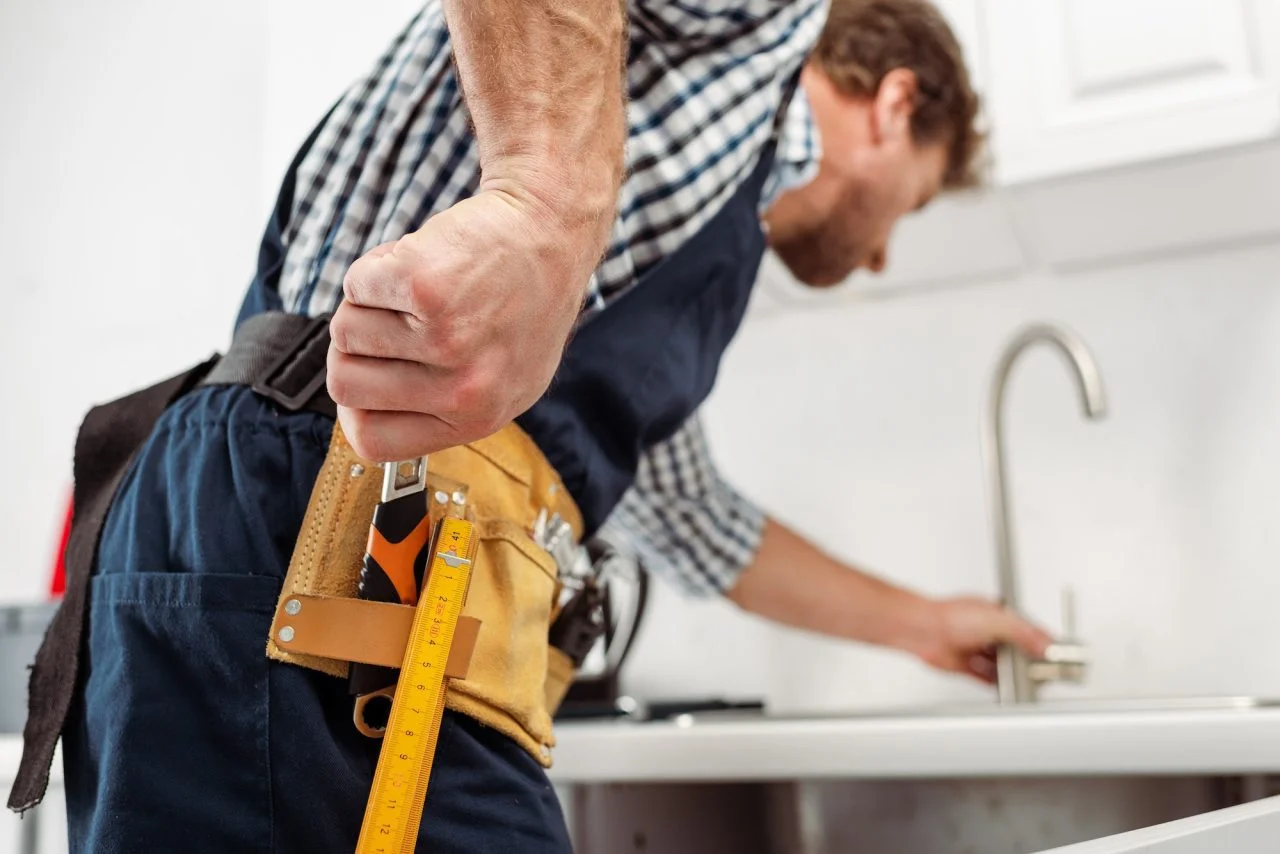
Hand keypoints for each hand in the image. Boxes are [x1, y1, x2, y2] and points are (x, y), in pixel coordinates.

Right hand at [327, 188, 599, 460]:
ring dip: (368, 304)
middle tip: (394, 321)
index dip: (356, 409)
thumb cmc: (525, 301)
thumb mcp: (503, 380)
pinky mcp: (427, 288)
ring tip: (418, 291)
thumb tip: (362, 415)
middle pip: (344, 385)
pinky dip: (376, 267)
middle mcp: (463, 390)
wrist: (549, 231)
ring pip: (345, 331)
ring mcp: (445, 339)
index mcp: (476, 420)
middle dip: (355, 348)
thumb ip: (438, 407)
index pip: (374, 442)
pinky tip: (420, 263)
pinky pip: (355, 286)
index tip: (367, 379)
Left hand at [910, 597, 1052, 683]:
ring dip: (1013, 674)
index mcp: (999, 615)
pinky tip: (1005, 689)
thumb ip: (1023, 632)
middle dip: (1029, 662)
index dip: (1042, 644)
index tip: (1055, 657)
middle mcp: (988, 631)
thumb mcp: (996, 620)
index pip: (1028, 631)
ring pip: (1003, 665)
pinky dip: (996, 683)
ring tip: (1026, 683)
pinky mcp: (966, 664)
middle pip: (1017, 650)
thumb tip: (1044, 644)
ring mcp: (977, 648)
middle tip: (1042, 673)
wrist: (922, 630)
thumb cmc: (951, 615)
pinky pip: (986, 677)